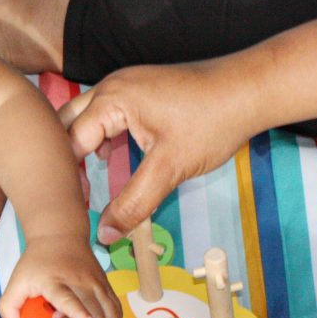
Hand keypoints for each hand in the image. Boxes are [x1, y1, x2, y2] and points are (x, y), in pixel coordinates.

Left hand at [0, 235, 122, 317]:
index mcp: (55, 281)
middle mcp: (80, 282)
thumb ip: (8, 306)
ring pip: (110, 312)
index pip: (68, 297)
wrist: (59, 235)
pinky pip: (116, 309)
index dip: (78, 311)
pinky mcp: (107, 286)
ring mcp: (97, 283)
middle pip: (95, 310)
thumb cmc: (36, 263)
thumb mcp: (16, 281)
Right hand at [58, 62, 257, 244]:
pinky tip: (111, 156)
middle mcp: (112, 85)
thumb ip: (134, 203)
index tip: (75, 205)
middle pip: (67, 122)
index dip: (69, 176)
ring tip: (86, 178)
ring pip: (86, 115)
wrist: (250, 89)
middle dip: (66, 156)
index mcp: (112, 99)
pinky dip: (101, 134)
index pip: (70, 141)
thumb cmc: (213, 121)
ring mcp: (127, 83)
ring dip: (83, 145)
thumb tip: (106, 234)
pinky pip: (106, 112)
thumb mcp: (170, 169)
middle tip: (74, 190)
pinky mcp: (141, 88)